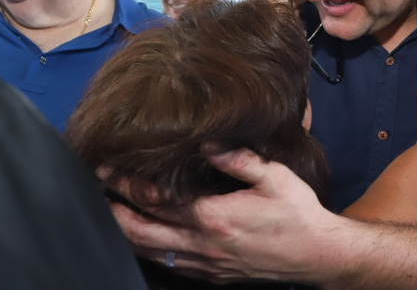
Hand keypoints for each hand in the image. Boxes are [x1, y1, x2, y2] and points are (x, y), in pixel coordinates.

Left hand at [104, 149, 340, 284]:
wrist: (318, 256)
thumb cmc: (298, 214)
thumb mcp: (275, 178)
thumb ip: (239, 159)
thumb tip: (206, 142)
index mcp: (213, 218)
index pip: (156, 201)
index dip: (128, 184)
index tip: (109, 167)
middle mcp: (202, 244)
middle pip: (141, 230)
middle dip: (114, 208)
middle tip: (98, 187)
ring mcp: (206, 263)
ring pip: (150, 252)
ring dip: (126, 231)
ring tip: (110, 212)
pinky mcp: (214, 274)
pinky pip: (171, 264)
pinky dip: (149, 250)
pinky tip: (144, 240)